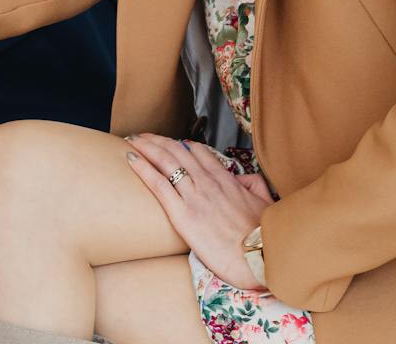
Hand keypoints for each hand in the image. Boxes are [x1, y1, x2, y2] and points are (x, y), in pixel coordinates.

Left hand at [124, 133, 272, 289]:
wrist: (259, 259)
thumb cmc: (264, 237)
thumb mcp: (265, 204)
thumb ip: (253, 185)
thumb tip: (243, 178)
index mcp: (226, 180)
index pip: (199, 152)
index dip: (181, 144)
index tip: (170, 142)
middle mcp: (208, 183)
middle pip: (177, 151)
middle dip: (158, 140)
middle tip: (143, 136)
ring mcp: (194, 197)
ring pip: (166, 162)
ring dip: (146, 147)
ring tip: (132, 140)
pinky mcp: (182, 214)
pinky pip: (158, 184)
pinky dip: (143, 168)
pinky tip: (131, 159)